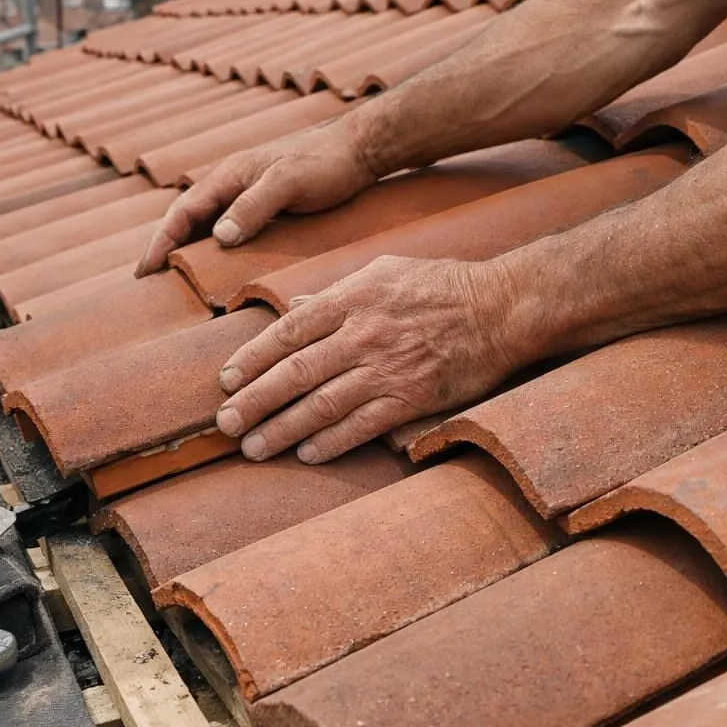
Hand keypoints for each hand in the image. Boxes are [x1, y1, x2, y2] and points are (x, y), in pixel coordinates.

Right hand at [135, 118, 379, 275]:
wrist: (358, 149)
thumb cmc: (325, 163)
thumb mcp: (288, 183)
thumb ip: (253, 206)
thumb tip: (219, 237)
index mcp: (228, 176)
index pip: (182, 212)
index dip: (161, 242)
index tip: (144, 271)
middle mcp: (231, 185)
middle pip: (187, 219)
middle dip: (165, 248)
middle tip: (147, 282)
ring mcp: (246, 194)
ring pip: (205, 224)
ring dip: (187, 249)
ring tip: (173, 281)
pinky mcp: (264, 205)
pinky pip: (228, 228)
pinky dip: (213, 248)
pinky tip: (217, 268)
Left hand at [212, 256, 523, 462]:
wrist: (501, 307)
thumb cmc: (441, 285)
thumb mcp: (382, 271)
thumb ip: (332, 292)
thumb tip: (291, 305)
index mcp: (351, 299)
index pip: (287, 331)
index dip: (252, 358)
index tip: (226, 380)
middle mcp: (362, 334)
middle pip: (295, 372)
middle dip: (255, 400)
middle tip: (225, 423)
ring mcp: (387, 368)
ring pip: (322, 404)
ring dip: (283, 429)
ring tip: (253, 448)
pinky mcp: (412, 397)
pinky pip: (362, 425)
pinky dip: (331, 442)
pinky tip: (306, 454)